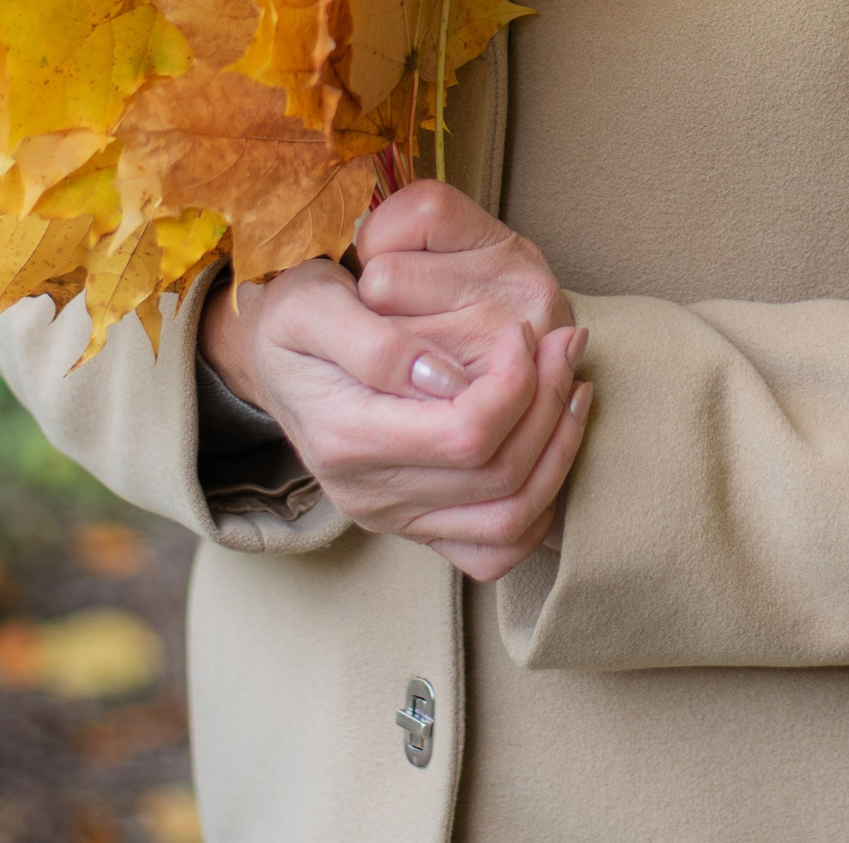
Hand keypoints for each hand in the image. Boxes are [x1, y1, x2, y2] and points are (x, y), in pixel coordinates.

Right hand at [201, 197, 589, 583]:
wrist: (273, 357)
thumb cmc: (298, 316)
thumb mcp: (312, 303)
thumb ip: (374, 340)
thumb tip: (442, 377)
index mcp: (347, 438)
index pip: (466, 435)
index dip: (515, 382)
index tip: (523, 331)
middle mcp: (371, 494)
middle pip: (500, 475)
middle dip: (549, 403)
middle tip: (565, 342)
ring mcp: (396, 518)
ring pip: (512, 517)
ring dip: (560, 448)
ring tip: (574, 382)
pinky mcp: (417, 525)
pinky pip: (500, 546)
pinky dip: (544, 497)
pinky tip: (556, 434)